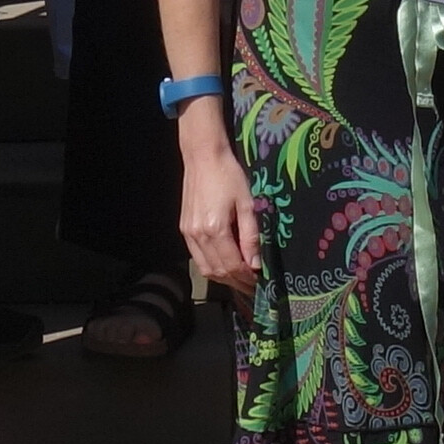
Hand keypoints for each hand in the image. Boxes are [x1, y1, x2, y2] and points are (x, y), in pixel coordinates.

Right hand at [177, 104, 262, 295]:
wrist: (203, 157)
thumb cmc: (229, 176)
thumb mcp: (247, 204)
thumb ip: (251, 236)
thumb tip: (257, 264)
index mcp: (215, 229)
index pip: (232, 265)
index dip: (247, 278)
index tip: (260, 283)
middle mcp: (197, 235)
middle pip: (218, 271)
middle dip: (236, 282)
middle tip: (253, 286)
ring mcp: (188, 233)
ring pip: (205, 268)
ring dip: (223, 277)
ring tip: (241, 279)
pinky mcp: (184, 229)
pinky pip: (197, 257)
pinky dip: (211, 265)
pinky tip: (224, 264)